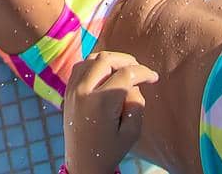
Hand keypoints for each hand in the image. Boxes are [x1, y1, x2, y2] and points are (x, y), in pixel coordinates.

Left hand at [62, 51, 157, 173]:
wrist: (82, 162)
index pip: (126, 75)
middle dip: (126, 60)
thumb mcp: (132, 132)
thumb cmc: (109, 150)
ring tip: (124, 68)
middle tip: (139, 69)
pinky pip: (80, 67)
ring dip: (110, 59)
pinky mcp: (67, 91)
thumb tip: (132, 84)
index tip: (154, 77)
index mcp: (101, 102)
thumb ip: (136, 104)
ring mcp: (72, 90)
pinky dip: (94, 63)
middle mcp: (84, 91)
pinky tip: (106, 72)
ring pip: (91, 59)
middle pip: (106, 59)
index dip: (143, 72)